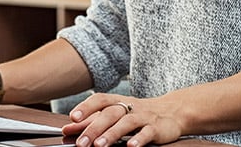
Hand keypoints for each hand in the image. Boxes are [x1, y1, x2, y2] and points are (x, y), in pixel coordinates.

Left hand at [62, 93, 182, 146]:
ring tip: (100, 146)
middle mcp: (130, 107)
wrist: (173, 111)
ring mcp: (144, 117)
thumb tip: (67, 128)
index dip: (86, 107)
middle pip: (111, 113)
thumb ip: (91, 121)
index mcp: (118, 102)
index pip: (100, 99)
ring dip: (112, 134)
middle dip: (95, 128)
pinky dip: (139, 139)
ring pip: (127, 122)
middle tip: (82, 143)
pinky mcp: (157, 128)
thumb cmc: (139, 114)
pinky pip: (148, 132)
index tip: (73, 117)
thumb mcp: (115, 115)